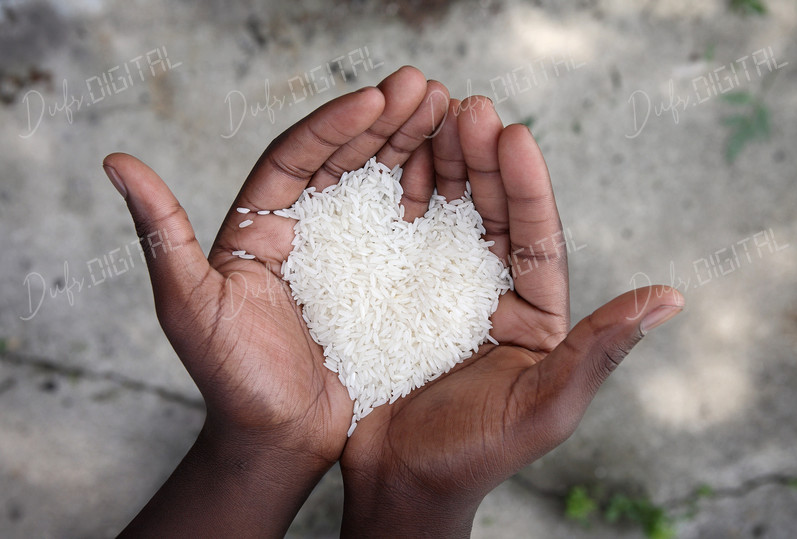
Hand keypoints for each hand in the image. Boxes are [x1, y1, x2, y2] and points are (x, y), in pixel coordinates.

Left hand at [107, 66, 449, 536]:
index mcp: (259, 224)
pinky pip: (407, 232)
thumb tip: (115, 159)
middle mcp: (303, 229)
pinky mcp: (379, 282)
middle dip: (386, 120)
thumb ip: (162, 232)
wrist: (278, 439)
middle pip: (346, 159)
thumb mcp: (189, 305)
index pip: (296, 157)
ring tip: (452, 114)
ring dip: (414, 147)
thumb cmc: (231, 379)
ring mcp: (346, 255)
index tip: (376, 96)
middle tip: (428, 87)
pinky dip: (432, 200)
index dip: (335, 124)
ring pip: (381, 186)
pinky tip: (458, 176)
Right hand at [339, 97, 684, 536]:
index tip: (514, 133)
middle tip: (466, 108)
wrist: (398, 480)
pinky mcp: (397, 294)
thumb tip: (670, 298)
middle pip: (493, 213)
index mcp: (534, 313)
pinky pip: (400, 237)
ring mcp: (443, 290)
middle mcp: (493, 292)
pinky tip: (389, 164)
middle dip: (481, 159)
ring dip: (442, 165)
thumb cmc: (472, 455)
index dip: (528, 185)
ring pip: (448, 215)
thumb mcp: (543, 405)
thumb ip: (599, 350)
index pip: (538, 237)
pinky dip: (397, 197)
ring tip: (428, 118)